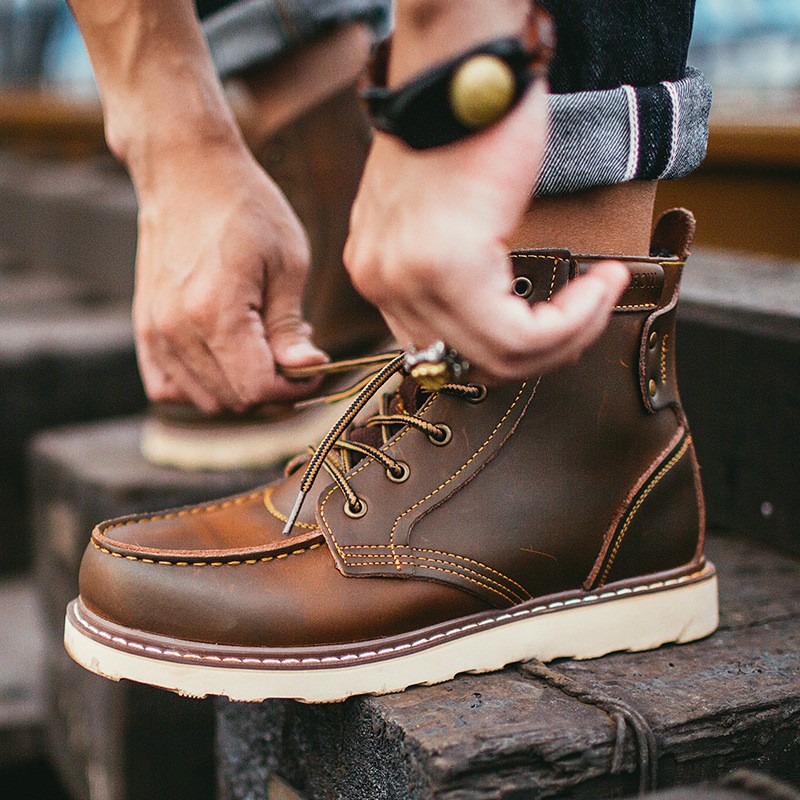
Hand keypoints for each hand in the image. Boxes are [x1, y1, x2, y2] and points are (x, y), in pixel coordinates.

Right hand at [132, 141, 326, 413]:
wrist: (186, 171)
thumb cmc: (245, 208)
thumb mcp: (287, 262)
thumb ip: (290, 326)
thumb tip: (307, 369)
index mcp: (215, 312)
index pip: (257, 388)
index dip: (294, 387)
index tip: (314, 365)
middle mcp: (176, 330)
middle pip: (233, 400)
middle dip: (273, 387)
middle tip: (292, 350)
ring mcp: (154, 332)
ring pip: (203, 401)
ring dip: (240, 389)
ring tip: (261, 348)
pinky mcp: (144, 328)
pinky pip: (166, 387)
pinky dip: (199, 389)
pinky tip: (224, 362)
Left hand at [344, 85, 629, 382]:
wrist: (467, 60)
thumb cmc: (467, 121)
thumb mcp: (441, 211)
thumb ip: (449, 271)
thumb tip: (496, 314)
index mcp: (377, 270)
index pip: (443, 352)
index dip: (515, 350)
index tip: (564, 316)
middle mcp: (381, 281)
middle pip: (472, 366)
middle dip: (547, 349)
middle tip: (591, 310)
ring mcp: (406, 277)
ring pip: (498, 359)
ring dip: (568, 335)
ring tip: (601, 292)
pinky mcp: (444, 265)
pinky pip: (516, 336)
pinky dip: (572, 320)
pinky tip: (599, 284)